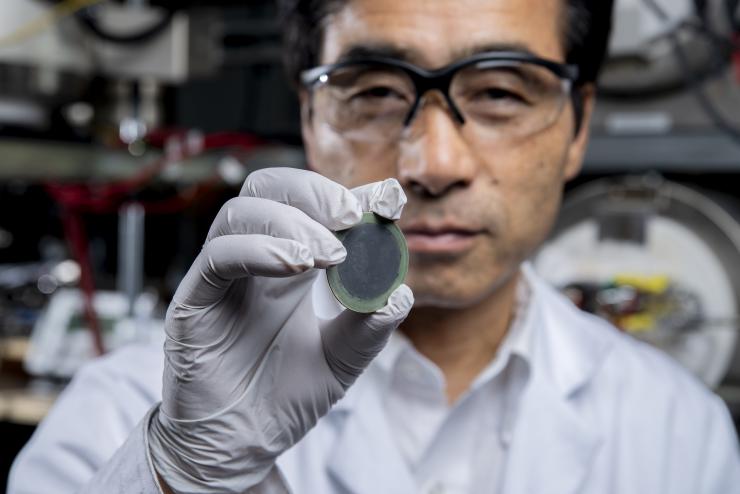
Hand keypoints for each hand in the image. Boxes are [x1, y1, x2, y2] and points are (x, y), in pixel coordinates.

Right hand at [148, 168, 412, 493]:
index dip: (350, 196)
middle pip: (270, 190)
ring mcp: (223, 278)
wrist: (240, 447)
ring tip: (330, 255)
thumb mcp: (341, 360)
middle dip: (315, 193)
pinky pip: (218, 257)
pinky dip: (259, 250)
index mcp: (290, 266)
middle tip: (353, 218)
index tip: (389, 201)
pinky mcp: (194, 301)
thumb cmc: (284, 398)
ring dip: (293, 223)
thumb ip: (369, 327)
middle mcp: (255, 262)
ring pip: (242, 213)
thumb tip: (401, 294)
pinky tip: (295, 266)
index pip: (313, 209)